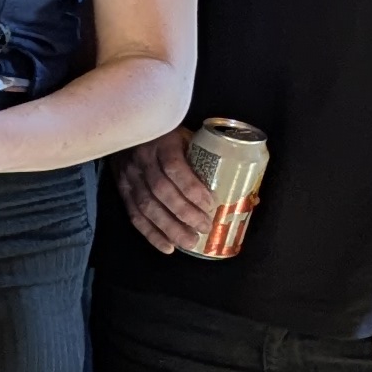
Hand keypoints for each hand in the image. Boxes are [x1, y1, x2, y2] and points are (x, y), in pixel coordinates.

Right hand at [114, 128, 218, 254]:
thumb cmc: (167, 134)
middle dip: (184, 213)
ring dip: (168, 228)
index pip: (175, 168)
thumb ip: (208, 159)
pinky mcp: (122, 188)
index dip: (191, 188)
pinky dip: (150, 233)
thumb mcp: (187, 136)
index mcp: (162, 143)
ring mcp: (129, 175)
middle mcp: (142, 160)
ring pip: (146, 206)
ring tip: (189, 242)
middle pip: (161, 191)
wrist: (128, 124)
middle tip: (204, 228)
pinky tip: (167, 246)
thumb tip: (249, 194)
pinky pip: (134, 214)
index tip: (210, 204)